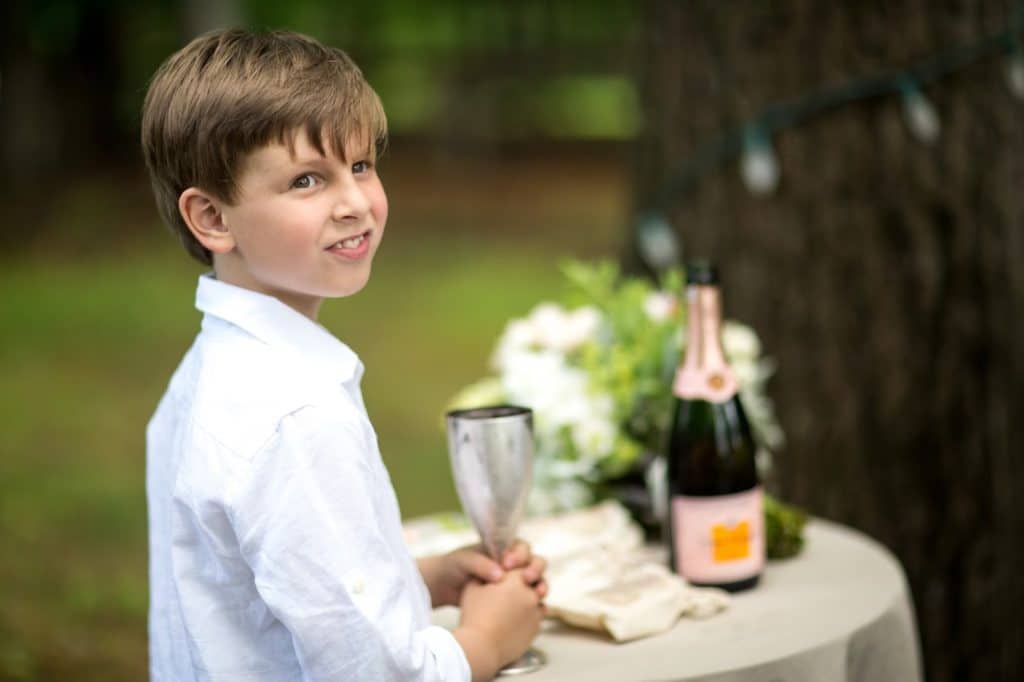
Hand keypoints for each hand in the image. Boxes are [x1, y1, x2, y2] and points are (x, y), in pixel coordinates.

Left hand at [419, 541, 547, 607]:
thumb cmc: (453, 566)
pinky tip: (537, 609)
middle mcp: (512, 564)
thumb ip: (481, 564)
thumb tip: (500, 574)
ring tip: (538, 594)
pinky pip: (529, 598)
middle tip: (526, 578)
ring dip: (540, 585)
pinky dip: (536, 602)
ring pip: (536, 581)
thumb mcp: (463, 560)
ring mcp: (513, 581)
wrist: (443, 587)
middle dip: (535, 569)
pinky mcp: (512, 598)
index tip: (508, 565)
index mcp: (503, 549)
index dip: (520, 554)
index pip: (522, 547)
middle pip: (535, 562)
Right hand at [455, 569, 543, 680]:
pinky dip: (528, 616)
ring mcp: (536, 611)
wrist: (482, 646)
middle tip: (514, 588)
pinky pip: (536, 617)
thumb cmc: (475, 615)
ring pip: (538, 599)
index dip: (514, 568)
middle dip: (527, 581)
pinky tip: (514, 620)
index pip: (522, 565)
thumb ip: (483, 574)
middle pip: (535, 580)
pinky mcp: (536, 628)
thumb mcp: (472, 587)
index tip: (506, 573)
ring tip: (514, 606)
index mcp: (517, 578)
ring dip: (529, 599)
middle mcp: (531, 592)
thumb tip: (490, 572)